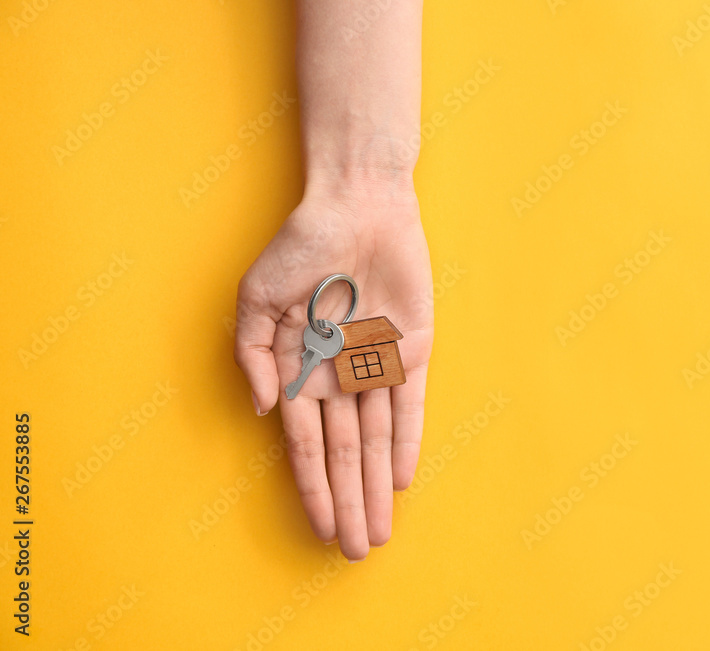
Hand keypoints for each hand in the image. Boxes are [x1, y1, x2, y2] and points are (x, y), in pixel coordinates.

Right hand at [234, 181, 432, 559]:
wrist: (357, 203)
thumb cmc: (302, 245)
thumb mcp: (257, 297)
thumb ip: (253, 354)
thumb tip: (261, 409)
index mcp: (299, 369)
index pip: (308, 445)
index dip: (314, 488)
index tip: (320, 528)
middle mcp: (339, 375)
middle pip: (347, 454)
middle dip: (350, 503)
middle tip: (354, 551)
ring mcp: (376, 364)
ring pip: (378, 439)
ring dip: (378, 487)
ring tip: (377, 530)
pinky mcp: (411, 348)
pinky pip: (410, 404)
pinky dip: (408, 441)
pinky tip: (402, 481)